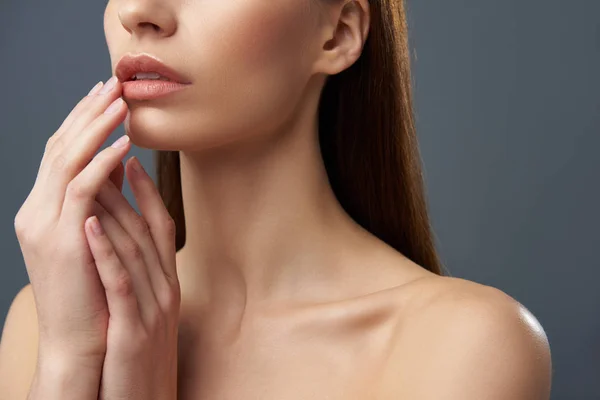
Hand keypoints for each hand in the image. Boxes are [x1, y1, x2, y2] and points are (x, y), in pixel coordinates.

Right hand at [14, 77, 128, 365]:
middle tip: (110, 84)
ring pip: (67, 160)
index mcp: (41, 211)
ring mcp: (44, 224)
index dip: (80, 122)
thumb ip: (97, 203)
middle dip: (86, 114)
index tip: (102, 97)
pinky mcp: (62, 239)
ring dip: (95, 127)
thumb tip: (119, 167)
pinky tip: (125, 143)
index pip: (58, 154)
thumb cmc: (92, 292)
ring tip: (120, 102)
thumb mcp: (89, 240)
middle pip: (58, 148)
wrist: (79, 342)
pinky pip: (82, 189)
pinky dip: (103, 162)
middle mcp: (35, 212)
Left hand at [84, 156, 180, 399]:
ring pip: (135, 248)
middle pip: (148, 230)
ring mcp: (153, 309)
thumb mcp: (146, 307)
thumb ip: (142, 272)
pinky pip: (120, 282)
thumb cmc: (139, 354)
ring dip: (115, 209)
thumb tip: (125, 238)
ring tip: (94, 176)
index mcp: (168, 283)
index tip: (129, 159)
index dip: (148, 192)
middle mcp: (166, 290)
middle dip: (125, 189)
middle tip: (106, 153)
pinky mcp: (134, 330)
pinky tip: (88, 223)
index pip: (162, 228)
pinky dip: (105, 250)